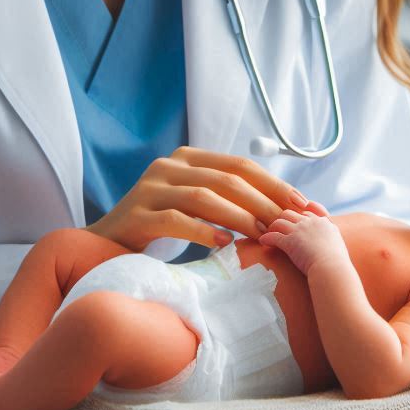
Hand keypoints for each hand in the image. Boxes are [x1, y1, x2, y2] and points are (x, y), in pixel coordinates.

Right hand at [86, 146, 326, 252]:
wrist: (103, 251)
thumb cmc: (160, 233)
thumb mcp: (196, 209)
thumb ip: (228, 201)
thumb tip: (285, 211)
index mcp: (187, 159)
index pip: (239, 165)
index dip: (274, 185)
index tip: (305, 207)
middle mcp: (167, 166)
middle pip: (226, 178)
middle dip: (265, 202)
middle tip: (291, 226)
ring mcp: (149, 188)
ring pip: (205, 195)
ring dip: (240, 216)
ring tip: (264, 236)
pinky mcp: (135, 215)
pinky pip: (176, 219)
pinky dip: (204, 230)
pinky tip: (224, 244)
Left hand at [257, 207, 347, 276]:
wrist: (332, 269)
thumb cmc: (338, 264)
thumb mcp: (338, 245)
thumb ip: (332, 239)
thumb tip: (329, 245)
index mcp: (324, 223)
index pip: (308, 212)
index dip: (299, 216)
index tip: (293, 219)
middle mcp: (311, 222)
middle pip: (291, 213)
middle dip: (283, 219)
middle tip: (277, 227)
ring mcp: (299, 230)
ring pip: (280, 221)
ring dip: (272, 227)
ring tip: (268, 232)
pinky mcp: (289, 241)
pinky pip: (273, 236)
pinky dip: (266, 238)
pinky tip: (263, 241)